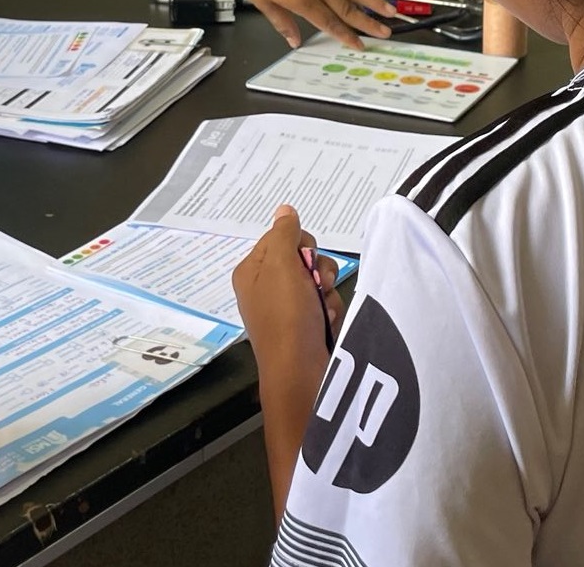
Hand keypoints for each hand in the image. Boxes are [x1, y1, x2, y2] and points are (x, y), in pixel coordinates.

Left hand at [228, 0, 395, 48]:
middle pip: (347, 9)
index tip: (360, 45)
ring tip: (390, 10)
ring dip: (373, 1)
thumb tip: (295, 41)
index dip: (346, 35)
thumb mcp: (263, 2)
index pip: (329, 23)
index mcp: (302, 0)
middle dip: (368, 23)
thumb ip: (282, 22)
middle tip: (385, 32)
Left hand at [233, 205, 343, 379]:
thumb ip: (285, 234)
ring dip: (327, 292)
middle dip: (318, 270)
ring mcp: (287, 308)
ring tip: (321, 310)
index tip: (302, 259)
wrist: (300, 373)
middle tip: (316, 284)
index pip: (281, 237)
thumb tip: (284, 209)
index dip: (299, 245)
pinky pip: (326, 303)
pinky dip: (331, 311)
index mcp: (252, 271)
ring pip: (320, 280)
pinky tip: (326, 323)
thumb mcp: (281, 266)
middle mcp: (267, 287)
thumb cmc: (286, 316)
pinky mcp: (306, 325)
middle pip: (303, 258)